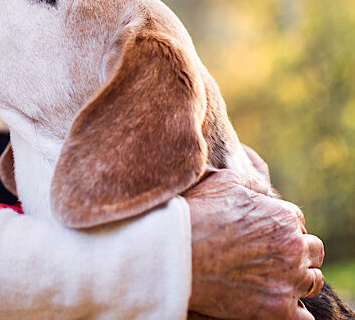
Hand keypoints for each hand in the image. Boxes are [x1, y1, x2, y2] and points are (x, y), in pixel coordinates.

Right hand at [185, 170, 324, 318]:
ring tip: (277, 277)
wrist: (176, 251)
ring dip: (300, 277)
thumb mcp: (225, 181)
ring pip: (313, 281)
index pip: (296, 220)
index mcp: (283, 217)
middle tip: (273, 253)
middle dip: (297, 249)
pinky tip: (277, 301)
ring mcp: (287, 281)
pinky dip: (295, 309)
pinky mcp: (278, 311)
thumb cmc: (198, 213)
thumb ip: (252, 184)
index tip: (264, 230)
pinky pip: (305, 316)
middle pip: (312, 250)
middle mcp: (292, 248)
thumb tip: (264, 190)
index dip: (280, 224)